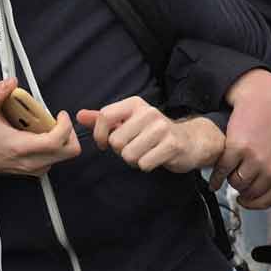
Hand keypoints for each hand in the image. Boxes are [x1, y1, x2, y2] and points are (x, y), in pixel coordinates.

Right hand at [0, 79, 80, 204]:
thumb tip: (10, 83)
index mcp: (22, 147)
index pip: (56, 141)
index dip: (65, 125)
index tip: (61, 114)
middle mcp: (32, 160)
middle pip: (69, 151)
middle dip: (69, 132)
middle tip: (59, 121)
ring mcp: (35, 168)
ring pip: (64, 155)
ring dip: (62, 138)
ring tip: (48, 126)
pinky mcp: (36, 169)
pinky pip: (56, 158)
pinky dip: (55, 145)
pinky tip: (42, 135)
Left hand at [76, 97, 223, 172]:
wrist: (190, 140)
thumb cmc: (153, 133)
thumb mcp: (128, 121)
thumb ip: (103, 120)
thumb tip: (79, 115)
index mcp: (134, 104)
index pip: (104, 117)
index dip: (99, 135)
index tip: (103, 144)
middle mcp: (148, 112)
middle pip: (115, 142)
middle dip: (121, 151)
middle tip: (134, 147)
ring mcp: (161, 128)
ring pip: (128, 155)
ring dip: (134, 160)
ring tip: (145, 153)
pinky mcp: (172, 145)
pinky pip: (143, 164)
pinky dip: (146, 166)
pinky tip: (155, 158)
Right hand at [212, 69, 270, 209]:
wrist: (266, 97)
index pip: (266, 201)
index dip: (252, 202)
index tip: (244, 200)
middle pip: (249, 192)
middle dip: (240, 188)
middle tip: (236, 180)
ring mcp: (254, 159)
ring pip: (235, 183)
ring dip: (229, 180)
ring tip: (228, 173)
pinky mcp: (237, 148)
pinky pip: (222, 171)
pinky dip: (216, 175)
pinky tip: (215, 175)